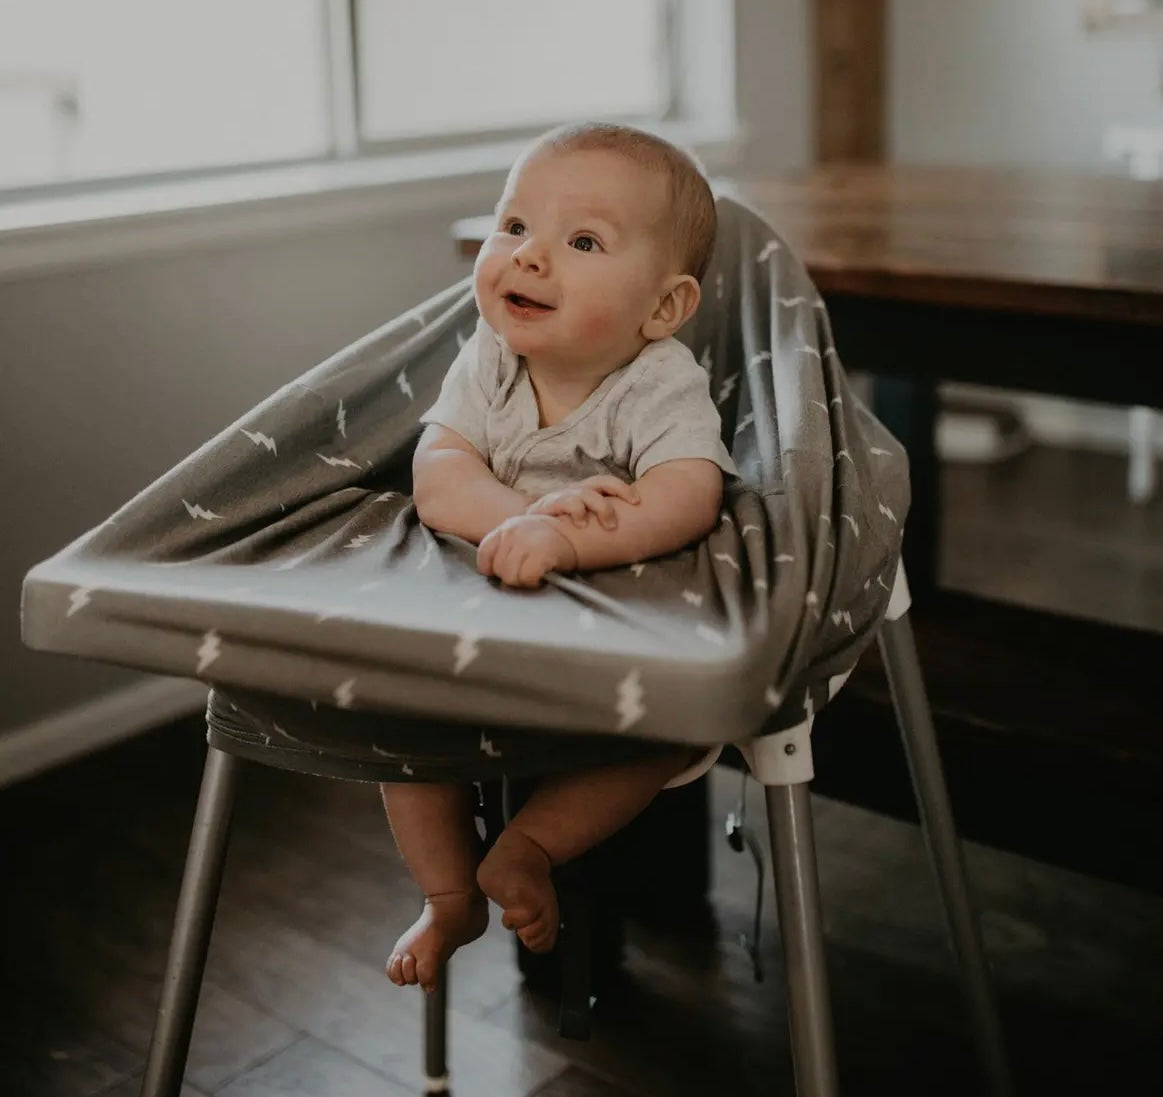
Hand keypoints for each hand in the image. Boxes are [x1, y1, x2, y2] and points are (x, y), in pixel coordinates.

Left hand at [477, 514, 578, 587]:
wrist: (577, 533)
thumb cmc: (548, 541)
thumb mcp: (521, 537)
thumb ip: (505, 550)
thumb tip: (492, 572)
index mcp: (506, 529)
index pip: (484, 553)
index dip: (491, 568)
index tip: (502, 572)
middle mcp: (513, 533)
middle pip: (498, 569)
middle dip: (510, 576)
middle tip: (525, 573)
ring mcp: (526, 543)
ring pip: (510, 577)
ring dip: (522, 581)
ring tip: (533, 575)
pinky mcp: (540, 553)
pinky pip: (527, 578)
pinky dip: (533, 582)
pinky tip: (540, 577)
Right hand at [525, 475, 639, 529]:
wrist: (527, 527)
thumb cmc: (560, 524)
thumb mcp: (582, 516)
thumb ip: (599, 518)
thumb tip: (630, 526)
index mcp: (586, 490)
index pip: (607, 482)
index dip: (623, 489)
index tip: (637, 502)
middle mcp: (576, 489)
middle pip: (600, 484)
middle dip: (616, 495)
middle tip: (617, 522)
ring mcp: (563, 495)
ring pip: (586, 494)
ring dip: (599, 507)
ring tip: (608, 525)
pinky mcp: (549, 504)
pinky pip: (566, 503)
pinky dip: (577, 511)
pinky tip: (581, 524)